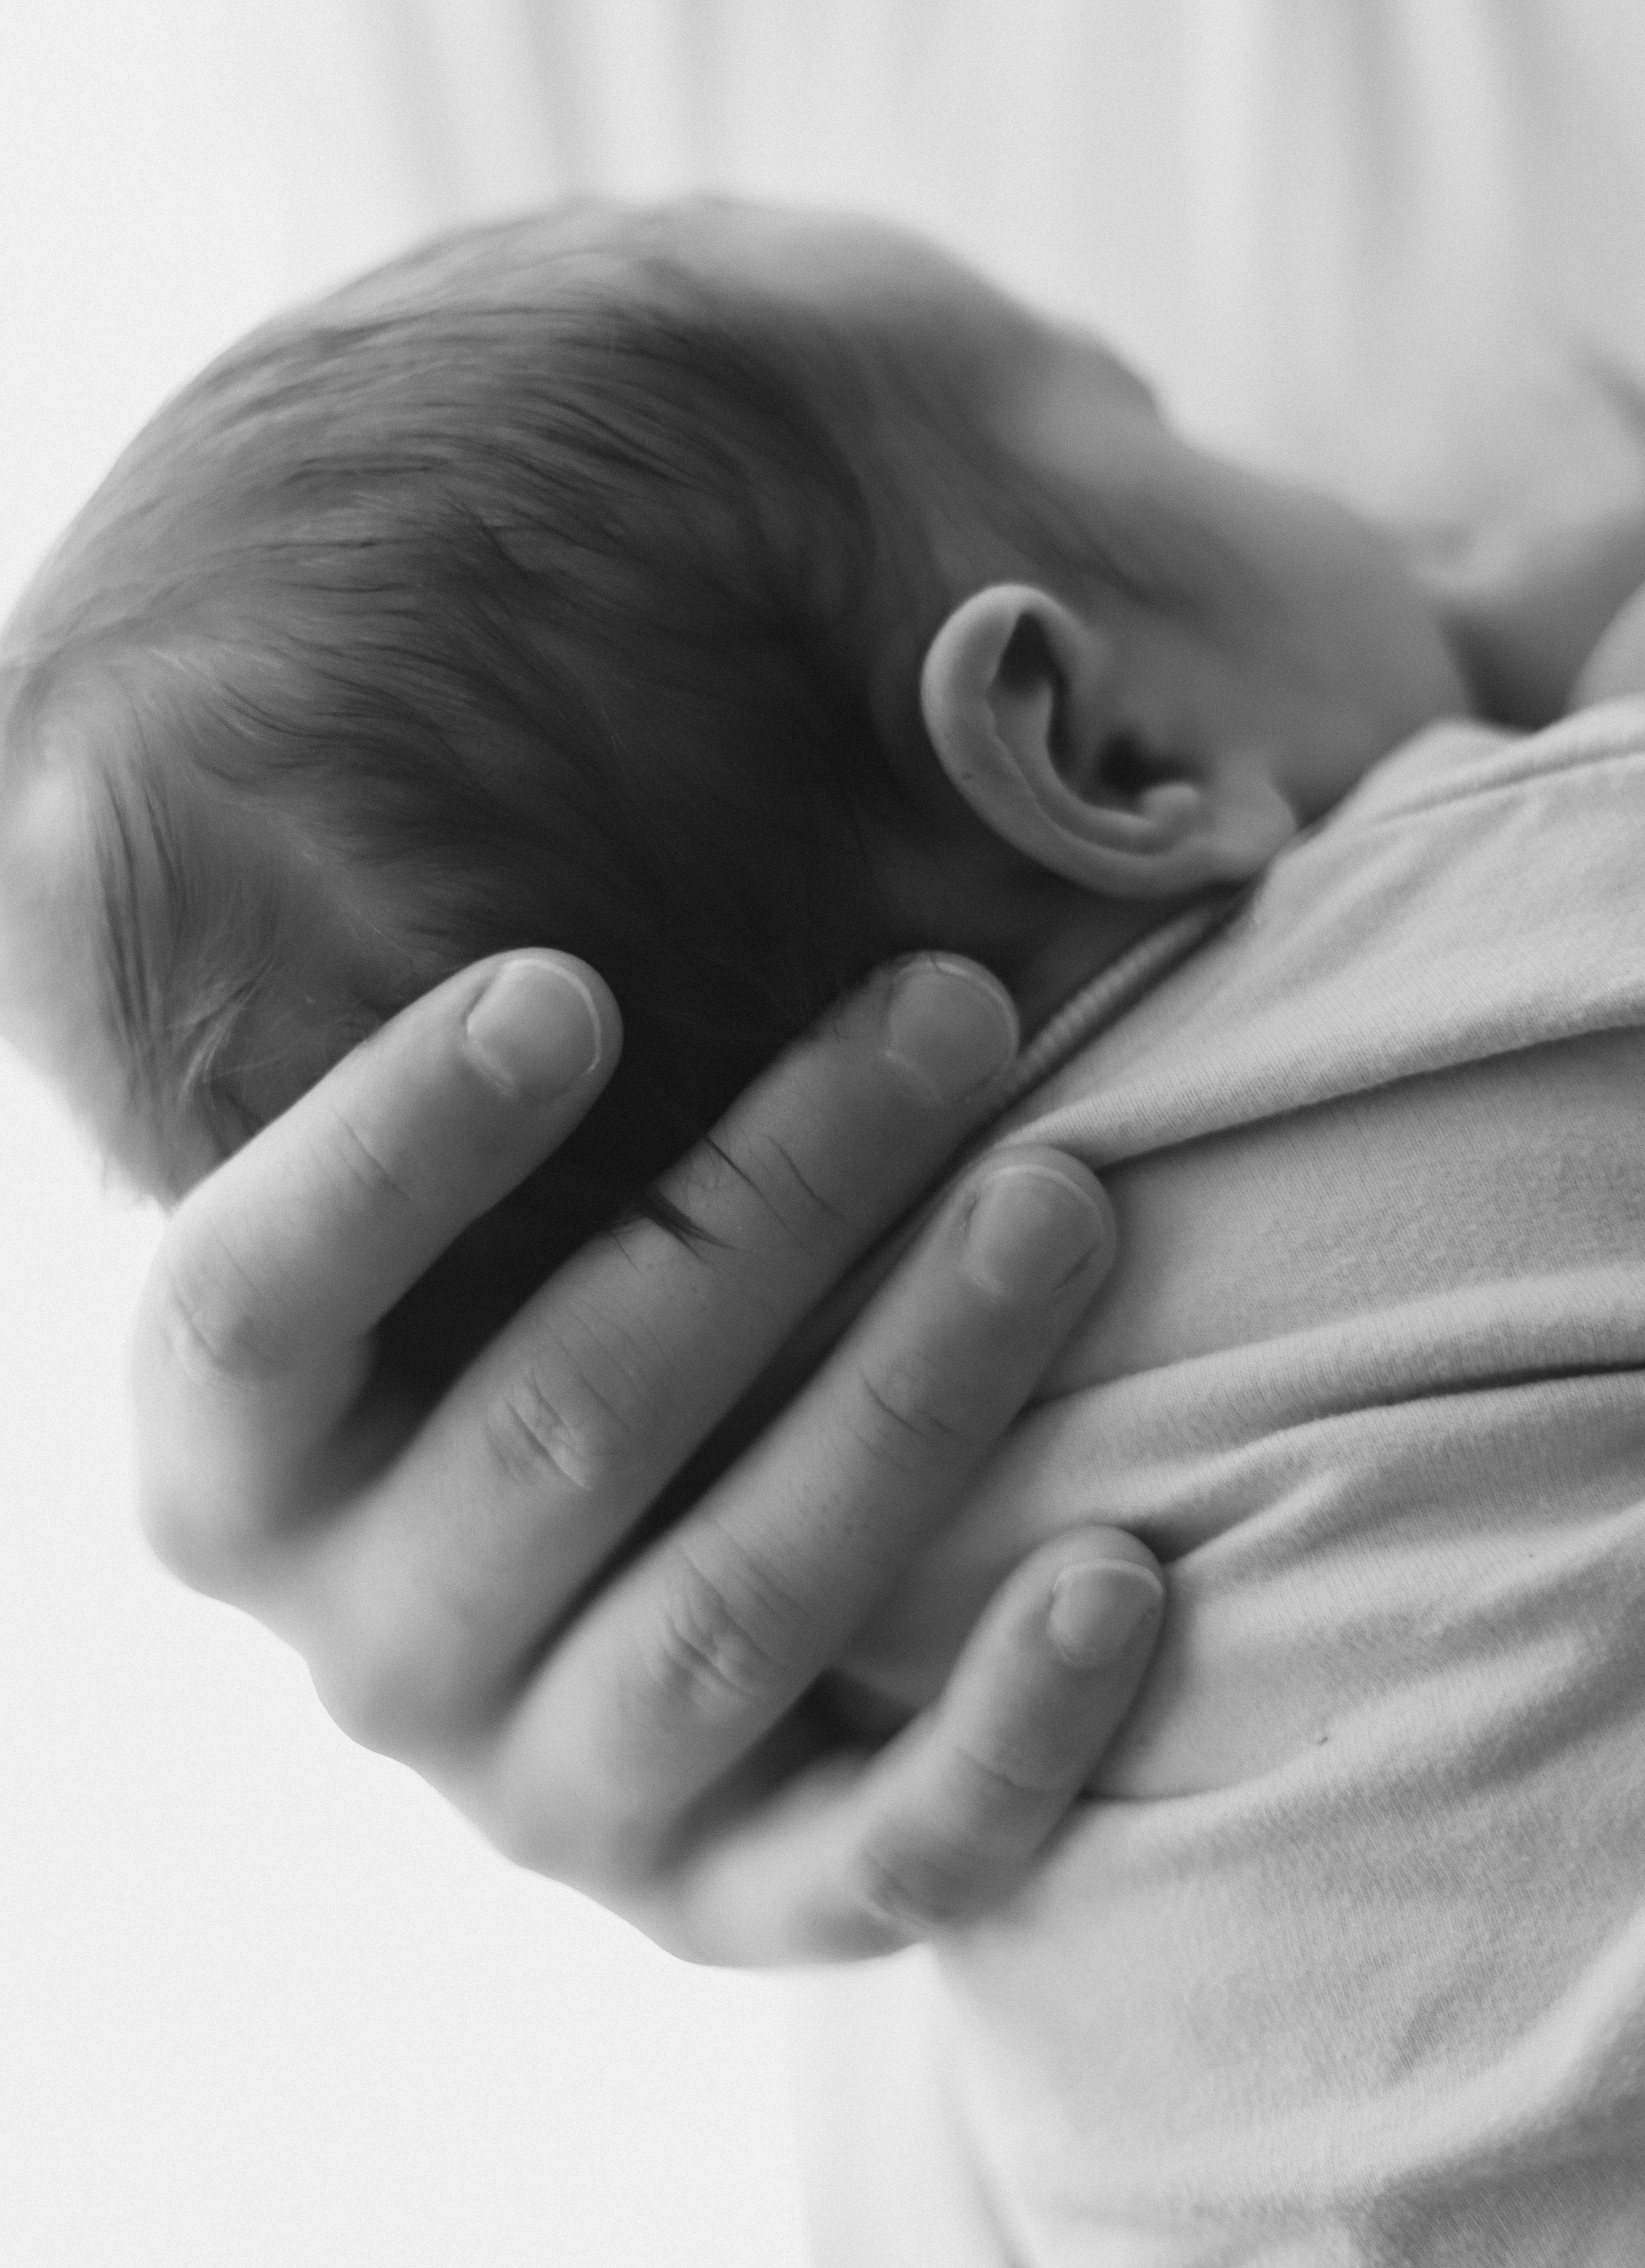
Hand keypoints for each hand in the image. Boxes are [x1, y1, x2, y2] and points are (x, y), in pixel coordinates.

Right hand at [131, 950, 1162, 1962]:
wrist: (599, 1584)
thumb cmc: (526, 1294)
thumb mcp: (440, 1197)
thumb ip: (428, 1063)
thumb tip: (346, 820)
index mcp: (236, 1461)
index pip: (257, 1304)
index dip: (397, 1147)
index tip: (573, 985)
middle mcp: (370, 1646)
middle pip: (565, 1420)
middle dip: (778, 1194)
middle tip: (953, 1010)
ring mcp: (548, 1793)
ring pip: (737, 1608)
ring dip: (913, 1390)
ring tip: (1063, 1200)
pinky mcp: (727, 1898)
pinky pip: (873, 1862)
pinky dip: (1004, 1730)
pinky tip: (1123, 1569)